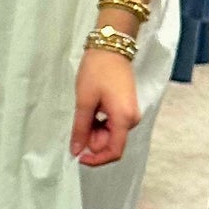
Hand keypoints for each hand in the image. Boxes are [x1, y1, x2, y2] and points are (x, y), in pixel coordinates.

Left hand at [72, 46, 140, 165]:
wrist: (111, 48)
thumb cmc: (97, 71)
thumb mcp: (84, 101)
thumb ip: (81, 128)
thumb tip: (76, 151)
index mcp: (124, 119)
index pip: (114, 152)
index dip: (96, 159)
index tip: (78, 156)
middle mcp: (132, 119)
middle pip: (111, 144)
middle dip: (92, 140)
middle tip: (79, 120)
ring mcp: (130, 114)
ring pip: (110, 135)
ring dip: (94, 130)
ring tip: (85, 110)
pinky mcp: (126, 108)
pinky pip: (112, 125)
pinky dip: (99, 123)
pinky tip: (91, 109)